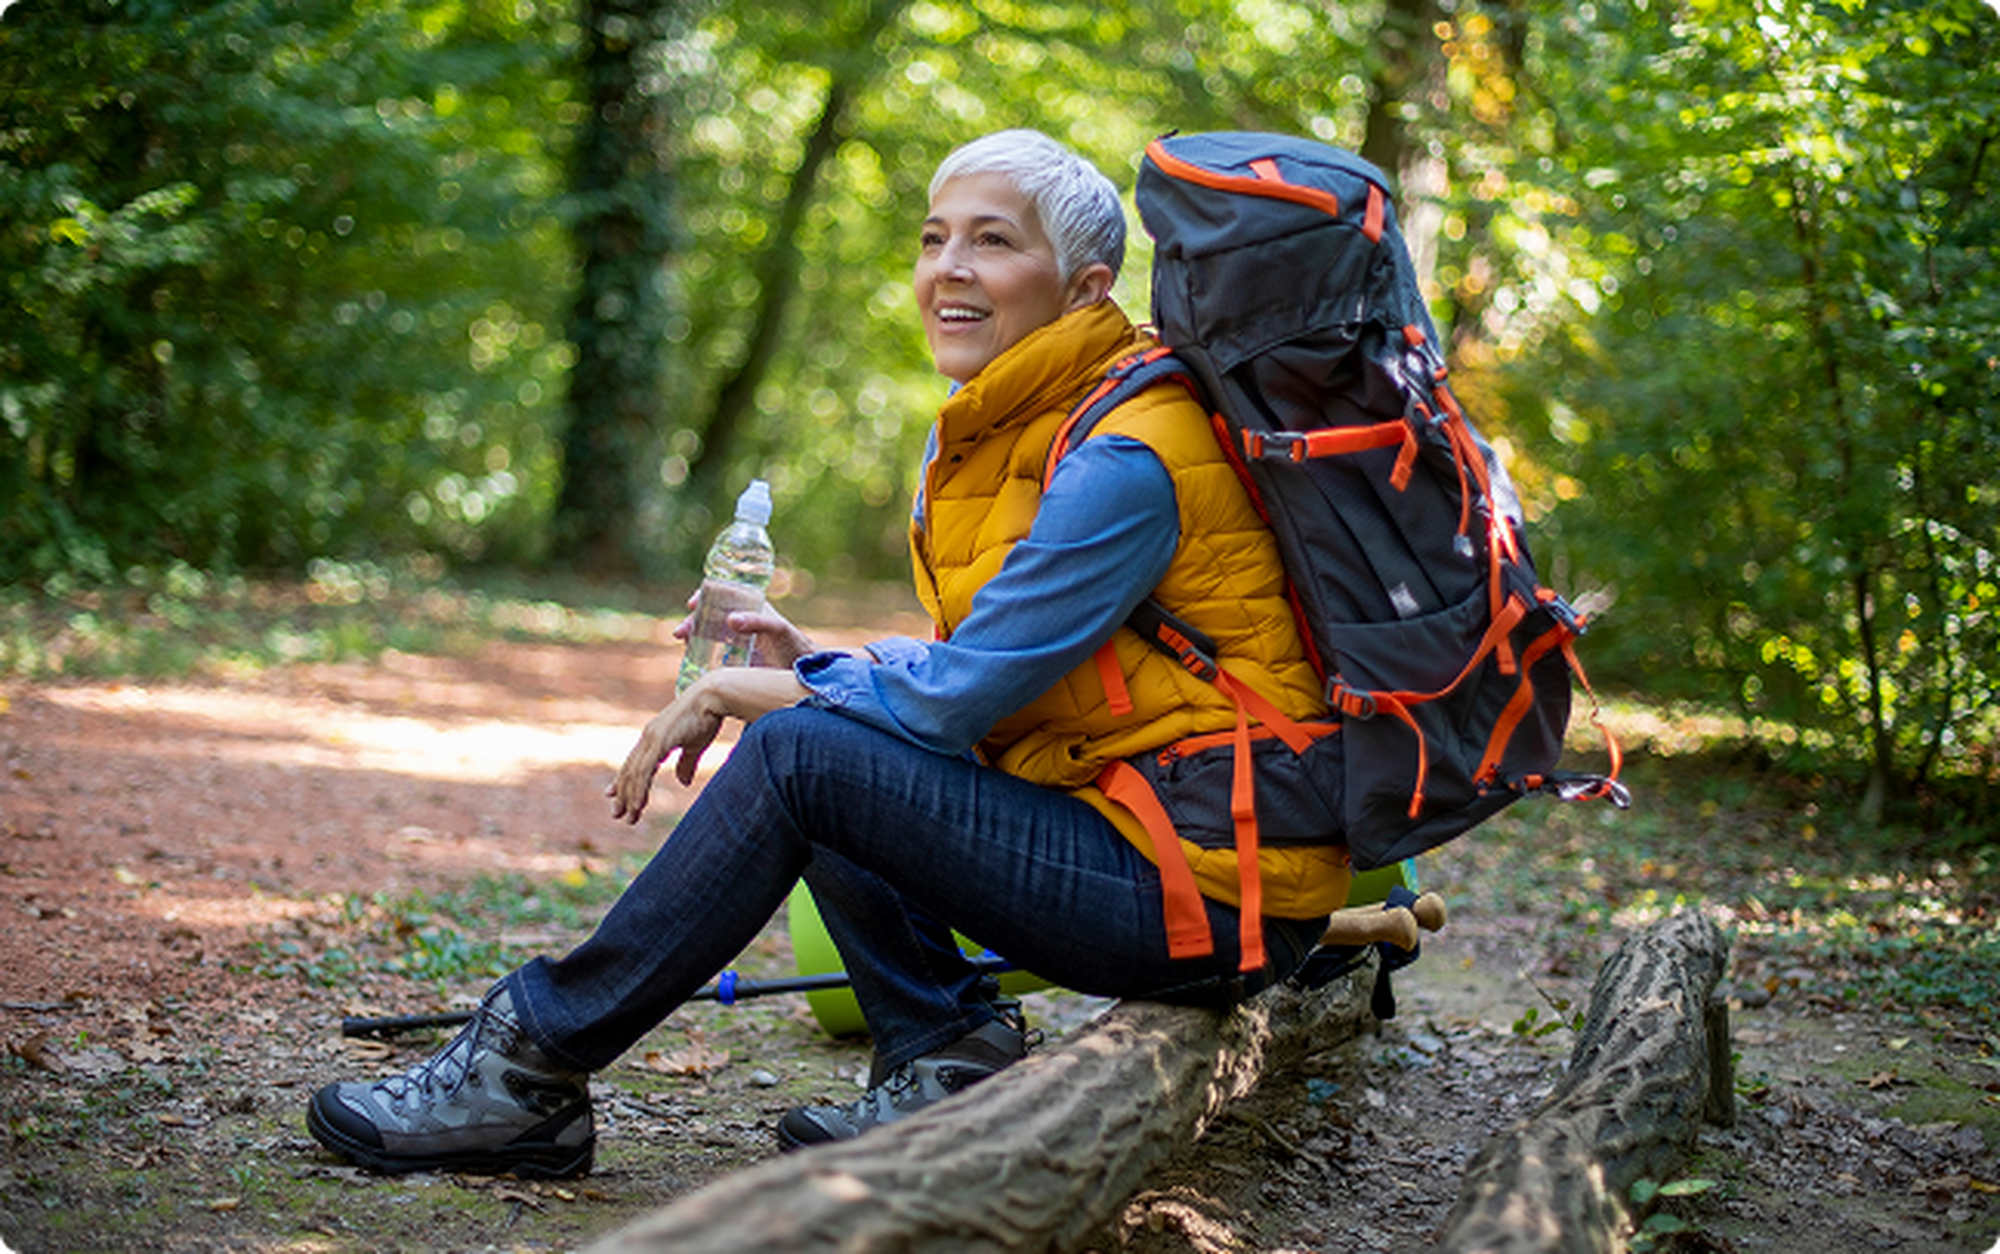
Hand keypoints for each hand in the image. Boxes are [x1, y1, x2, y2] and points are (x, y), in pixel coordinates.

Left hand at [606, 668, 810, 822]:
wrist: (713, 696)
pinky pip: (645, 771)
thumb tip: (683, 783)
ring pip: (634, 774)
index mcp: (655, 737)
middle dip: (622, 793)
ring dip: (630, 797)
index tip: (613, 796)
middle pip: (629, 770)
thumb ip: (687, 763)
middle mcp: (648, 737)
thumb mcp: (695, 745)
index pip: (633, 762)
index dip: (623, 780)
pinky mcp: (659, 741)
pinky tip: (638, 805)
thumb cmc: (707, 716)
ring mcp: (652, 739)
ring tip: (628, 817)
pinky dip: (640, 789)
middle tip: (617, 814)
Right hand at [670, 598, 818, 668]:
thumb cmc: (794, 644)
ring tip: (684, 646)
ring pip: (707, 636)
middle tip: (679, 634)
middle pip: (708, 618)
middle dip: (691, 623)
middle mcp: (739, 624)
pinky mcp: (734, 662)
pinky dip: (699, 657)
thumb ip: (757, 622)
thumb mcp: (778, 630)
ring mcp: (735, 643)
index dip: (704, 597)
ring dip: (692, 639)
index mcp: (749, 608)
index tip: (692, 604)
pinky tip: (692, 663)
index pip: (721, 596)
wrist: (805, 673)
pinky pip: (711, 656)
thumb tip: (730, 620)